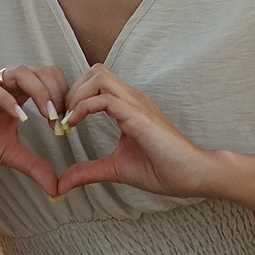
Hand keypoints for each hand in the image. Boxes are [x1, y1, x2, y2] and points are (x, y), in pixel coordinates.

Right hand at [0, 66, 71, 197]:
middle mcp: (3, 83)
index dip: (62, 96)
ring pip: (19, 73)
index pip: (49, 78)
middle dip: (56, 93)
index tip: (67, 123)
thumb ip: (34, 166)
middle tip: (61, 120)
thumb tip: (57, 188)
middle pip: (40, 71)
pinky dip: (8, 101)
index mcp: (16, 92)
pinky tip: (20, 119)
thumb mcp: (9, 154)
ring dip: (39, 92)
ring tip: (48, 116)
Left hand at [51, 65, 226, 198]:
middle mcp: (132, 98)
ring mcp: (137, 104)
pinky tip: (74, 125)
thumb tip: (62, 183)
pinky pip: (105, 99)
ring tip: (68, 119)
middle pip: (94, 70)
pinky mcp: (139, 116)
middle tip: (62, 116)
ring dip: (76, 95)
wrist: (193, 175)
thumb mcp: (116, 169)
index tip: (62, 121)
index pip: (96, 81)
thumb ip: (89, 171)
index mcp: (128, 105)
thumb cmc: (163, 169)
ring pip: (98, 77)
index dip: (74, 95)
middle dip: (72, 90)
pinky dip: (83, 108)